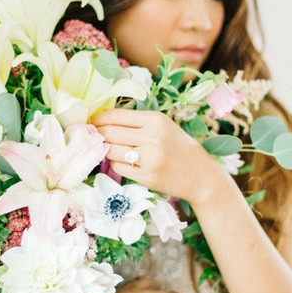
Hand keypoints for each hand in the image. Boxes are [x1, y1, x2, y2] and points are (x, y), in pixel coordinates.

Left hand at [92, 110, 221, 203]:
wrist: (200, 175)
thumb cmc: (178, 147)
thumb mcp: (163, 126)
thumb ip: (136, 122)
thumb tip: (102, 119)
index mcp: (155, 120)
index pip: (114, 116)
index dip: (97, 119)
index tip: (91, 122)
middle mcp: (152, 137)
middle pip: (109, 133)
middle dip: (97, 134)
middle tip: (93, 136)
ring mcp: (149, 158)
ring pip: (110, 151)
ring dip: (106, 150)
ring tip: (112, 149)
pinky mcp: (147, 176)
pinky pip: (118, 167)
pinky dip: (116, 164)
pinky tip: (125, 162)